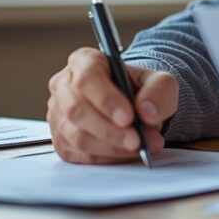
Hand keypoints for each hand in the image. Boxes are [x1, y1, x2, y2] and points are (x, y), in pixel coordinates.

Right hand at [47, 47, 177, 163]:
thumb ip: (159, 91)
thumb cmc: (141, 89)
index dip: (106, 99)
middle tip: (137, 141)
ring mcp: (58, 115)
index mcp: (84, 61)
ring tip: (140, 147)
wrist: (134, 107)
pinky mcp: (61, 140)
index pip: (87, 77)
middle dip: (110, 130)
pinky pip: (80, 155)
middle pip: (77, 109)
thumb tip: (146, 112)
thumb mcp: (160, 82)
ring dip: (111, 147)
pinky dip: (107, 158)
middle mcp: (64, 86)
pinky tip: (126, 154)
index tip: (128, 117)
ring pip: (77, 136)